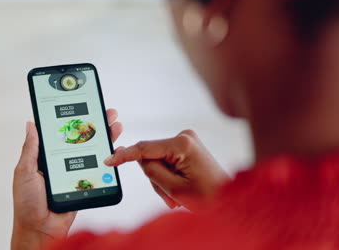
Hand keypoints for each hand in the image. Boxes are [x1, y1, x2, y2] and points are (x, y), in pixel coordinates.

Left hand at [11, 109, 122, 249]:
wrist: (41, 230)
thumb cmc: (27, 203)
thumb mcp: (25, 172)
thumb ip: (31, 149)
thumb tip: (31, 124)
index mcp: (46, 156)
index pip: (61, 132)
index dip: (72, 118)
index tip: (81, 103)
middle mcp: (62, 161)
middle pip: (81, 138)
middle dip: (95, 123)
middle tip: (106, 111)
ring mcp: (74, 171)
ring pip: (92, 150)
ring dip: (105, 137)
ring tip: (115, 125)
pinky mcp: (85, 182)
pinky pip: (98, 168)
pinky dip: (109, 159)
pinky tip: (116, 149)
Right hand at [104, 130, 227, 209]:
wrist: (229, 201)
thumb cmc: (208, 197)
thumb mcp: (173, 187)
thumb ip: (151, 170)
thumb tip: (137, 158)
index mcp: (182, 144)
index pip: (144, 148)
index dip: (125, 155)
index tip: (109, 159)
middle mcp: (185, 137)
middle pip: (151, 157)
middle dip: (155, 178)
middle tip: (169, 197)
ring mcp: (187, 141)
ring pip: (157, 161)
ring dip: (162, 181)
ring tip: (177, 196)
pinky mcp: (187, 147)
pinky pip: (166, 161)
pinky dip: (168, 176)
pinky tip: (179, 188)